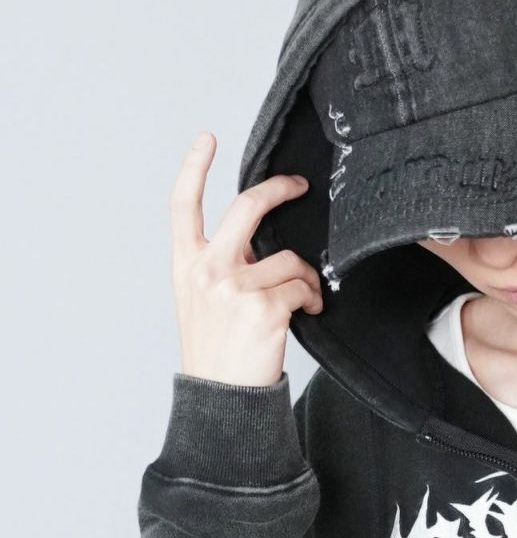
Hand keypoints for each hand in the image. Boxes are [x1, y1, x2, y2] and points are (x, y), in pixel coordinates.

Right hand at [169, 129, 323, 386]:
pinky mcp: (265, 308)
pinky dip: (313, 298)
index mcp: (187, 265)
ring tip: (304, 299)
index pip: (183, 205)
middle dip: (279, 189)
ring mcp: (235, 287)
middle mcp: (208, 270)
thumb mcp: (203, 302)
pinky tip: (308, 313)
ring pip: (289, 258)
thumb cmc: (218, 353)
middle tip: (298, 185)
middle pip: (246, 208)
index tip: (207, 139)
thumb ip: (223, 267)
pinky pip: (303, 286)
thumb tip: (262, 245)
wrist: (222, 398)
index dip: (194, 167)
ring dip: (306, 276)